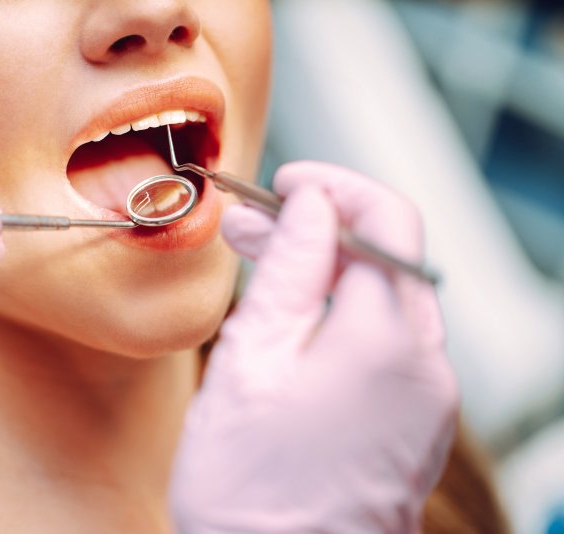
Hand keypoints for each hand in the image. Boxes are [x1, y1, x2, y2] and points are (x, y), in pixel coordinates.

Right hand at [171, 162, 457, 532]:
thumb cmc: (251, 490)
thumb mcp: (251, 359)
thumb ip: (288, 269)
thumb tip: (311, 207)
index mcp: (388, 340)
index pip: (385, 219)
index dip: (333, 188)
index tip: (285, 185)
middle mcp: (426, 365)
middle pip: (386, 258)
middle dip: (321, 230)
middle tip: (253, 227)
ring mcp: (426, 399)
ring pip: (385, 301)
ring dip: (328, 274)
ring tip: (263, 271)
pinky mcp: (413, 424)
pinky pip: (386, 345)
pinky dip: (343, 318)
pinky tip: (294, 325)